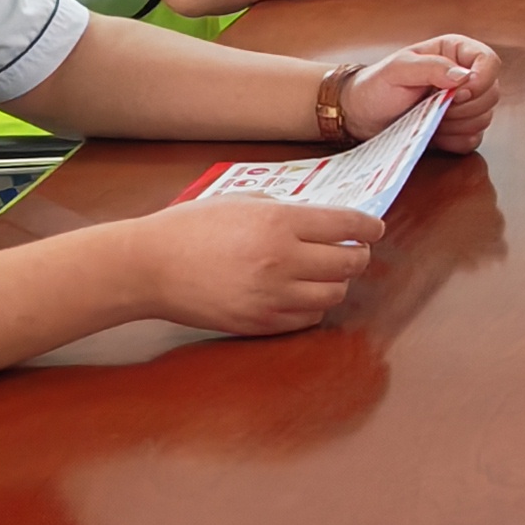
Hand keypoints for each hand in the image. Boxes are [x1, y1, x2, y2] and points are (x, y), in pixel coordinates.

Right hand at [131, 196, 381, 332]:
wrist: (149, 267)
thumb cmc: (191, 227)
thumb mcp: (242, 200)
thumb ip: (286, 210)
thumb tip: (322, 220)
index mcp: (279, 223)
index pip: (347, 227)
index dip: (368, 227)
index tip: (374, 229)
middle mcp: (281, 261)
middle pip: (348, 264)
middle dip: (358, 256)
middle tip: (355, 250)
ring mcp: (271, 297)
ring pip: (333, 295)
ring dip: (337, 282)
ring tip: (327, 272)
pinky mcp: (259, 323)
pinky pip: (307, 319)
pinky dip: (313, 306)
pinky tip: (302, 293)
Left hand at [345, 34, 500, 146]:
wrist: (361, 116)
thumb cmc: (375, 86)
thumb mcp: (397, 70)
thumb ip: (431, 67)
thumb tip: (465, 76)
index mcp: (454, 52)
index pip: (489, 62)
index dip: (482, 79)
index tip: (458, 92)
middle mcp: (465, 76)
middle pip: (492, 94)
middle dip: (464, 106)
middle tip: (433, 106)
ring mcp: (464, 104)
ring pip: (485, 118)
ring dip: (457, 123)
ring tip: (427, 117)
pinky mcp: (459, 129)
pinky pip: (474, 139)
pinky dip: (455, 140)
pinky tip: (433, 132)